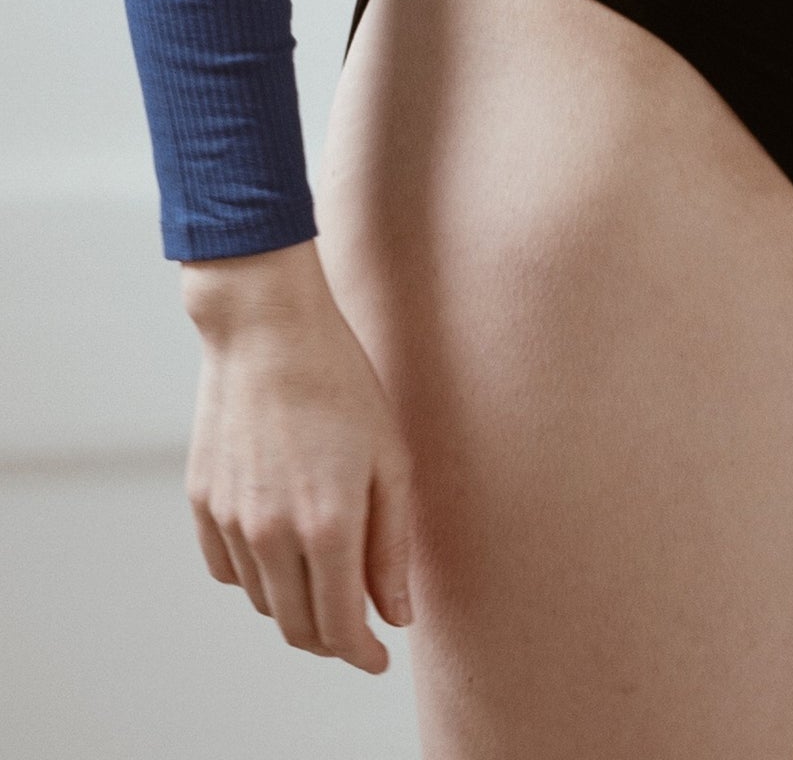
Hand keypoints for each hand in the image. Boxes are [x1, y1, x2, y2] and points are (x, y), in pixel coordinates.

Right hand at [182, 246, 413, 672]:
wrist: (267, 329)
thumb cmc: (341, 384)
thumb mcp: (391, 460)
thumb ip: (392, 546)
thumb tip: (396, 614)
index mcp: (327, 527)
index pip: (341, 628)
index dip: (362, 655)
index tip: (379, 658)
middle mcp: (271, 535)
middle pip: (297, 627)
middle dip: (331, 640)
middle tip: (357, 627)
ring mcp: (229, 520)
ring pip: (262, 601)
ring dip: (294, 606)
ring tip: (324, 578)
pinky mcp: (201, 501)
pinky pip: (226, 569)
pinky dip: (255, 577)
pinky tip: (279, 551)